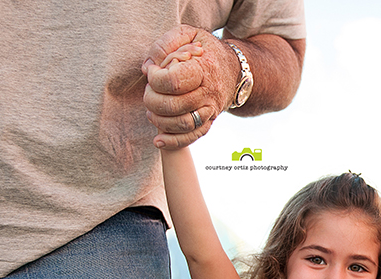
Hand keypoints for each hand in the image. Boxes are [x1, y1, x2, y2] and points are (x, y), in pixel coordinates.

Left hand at [141, 25, 240, 148]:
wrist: (233, 69)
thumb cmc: (204, 51)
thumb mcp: (188, 35)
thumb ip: (165, 44)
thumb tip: (147, 67)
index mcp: (204, 68)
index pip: (173, 81)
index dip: (155, 79)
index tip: (151, 71)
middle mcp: (209, 92)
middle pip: (175, 105)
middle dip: (152, 100)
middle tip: (149, 91)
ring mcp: (210, 110)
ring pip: (182, 124)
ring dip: (160, 120)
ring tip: (151, 111)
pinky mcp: (208, 122)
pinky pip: (192, 137)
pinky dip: (173, 142)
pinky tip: (158, 140)